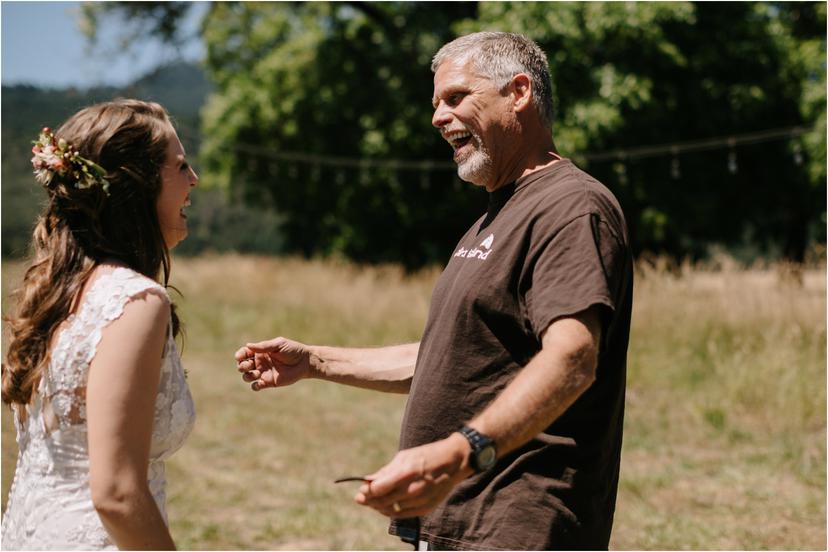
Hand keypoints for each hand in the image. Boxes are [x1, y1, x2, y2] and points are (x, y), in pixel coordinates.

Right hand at [234, 337, 311, 390]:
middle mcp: (260, 362)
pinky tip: (261, 382)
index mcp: (260, 352)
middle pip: (242, 365)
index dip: (239, 355)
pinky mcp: (269, 382)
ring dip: (247, 376)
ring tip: (257, 373)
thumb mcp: (278, 345)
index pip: (244, 353)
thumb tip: (248, 345)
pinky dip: (255, 386)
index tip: (240, 357)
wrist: (304, 362)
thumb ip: (263, 346)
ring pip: (247, 377)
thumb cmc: (293, 350)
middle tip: (249, 365)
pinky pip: (256, 386)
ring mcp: (264, 372)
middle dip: (242, 366)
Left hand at [354, 432, 472, 517]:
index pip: (378, 489)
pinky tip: (387, 505)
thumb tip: (368, 481)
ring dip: (380, 506)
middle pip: (383, 502)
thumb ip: (386, 471)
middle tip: (361, 498)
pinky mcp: (427, 508)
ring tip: (373, 501)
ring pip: (392, 510)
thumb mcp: (405, 456)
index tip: (361, 490)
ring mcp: (421, 500)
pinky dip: (393, 510)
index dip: (367, 491)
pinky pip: (403, 514)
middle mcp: (414, 489)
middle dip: (369, 501)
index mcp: (407, 472)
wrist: (455, 461)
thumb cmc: (428, 455)